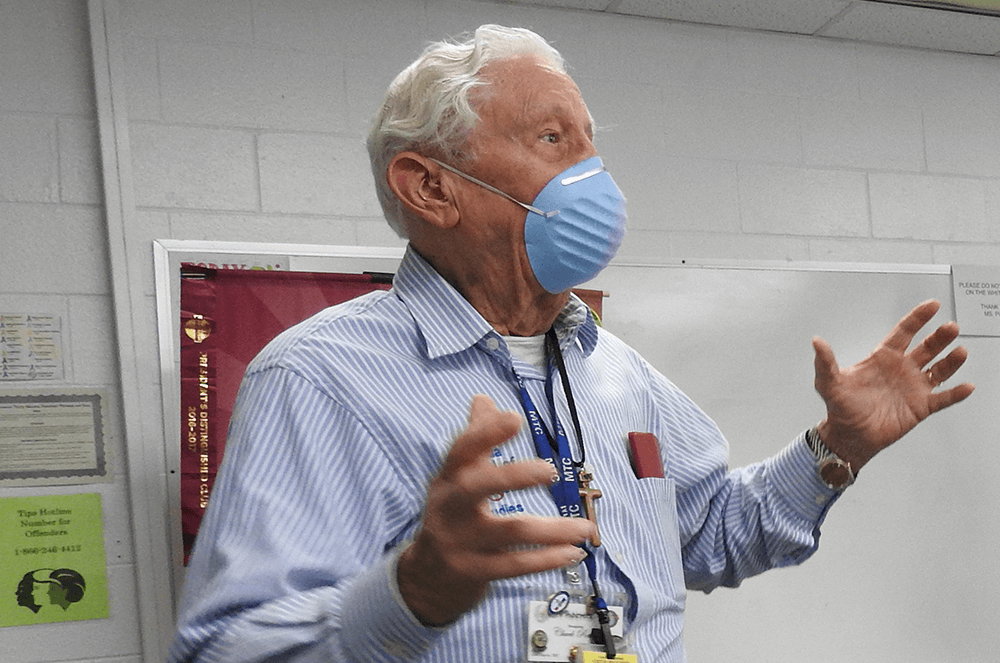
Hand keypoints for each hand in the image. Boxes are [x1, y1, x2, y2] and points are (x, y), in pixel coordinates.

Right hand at [396, 395, 594, 625]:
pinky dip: (547, 559)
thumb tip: (482, 398)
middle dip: (513, 476)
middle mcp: (451, 506)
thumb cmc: (453, 514)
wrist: (427, 576)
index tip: (514, 417)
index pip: (462, 450)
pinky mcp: (473, 571)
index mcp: (449, 478)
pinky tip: (574, 551)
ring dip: (552, 530)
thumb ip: (474, 439)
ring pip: (510, 531)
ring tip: (585, 527)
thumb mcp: (455, 478)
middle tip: (551, 470)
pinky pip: (515, 565)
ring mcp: (461, 541)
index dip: (486, 433)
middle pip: (478, 487)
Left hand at [812, 299, 974, 470]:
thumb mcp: (829, 383)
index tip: (932, 305)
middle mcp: (901, 369)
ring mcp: (913, 387)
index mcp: (883, 358)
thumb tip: (816, 342)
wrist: (849, 436)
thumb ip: (825, 362)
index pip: (904, 332)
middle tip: (951, 327)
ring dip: (951, 361)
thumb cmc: (840, 408)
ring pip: (939, 370)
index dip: (918, 318)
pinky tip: (967, 386)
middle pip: (926, 347)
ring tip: (961, 351)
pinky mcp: (921, 407)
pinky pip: (943, 398)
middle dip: (939, 337)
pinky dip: (956, 393)